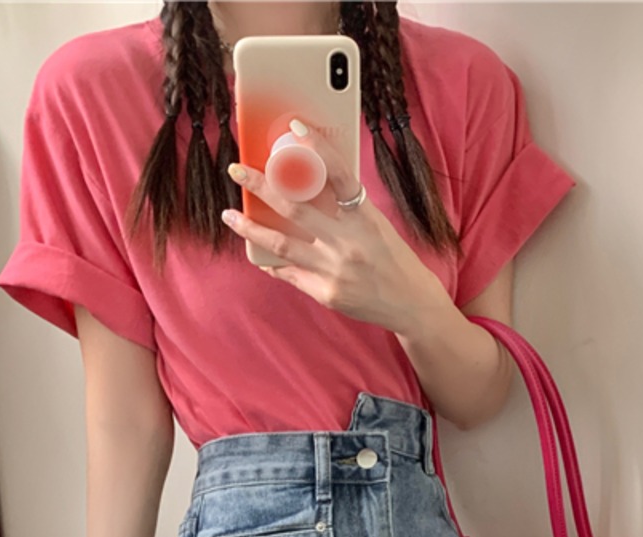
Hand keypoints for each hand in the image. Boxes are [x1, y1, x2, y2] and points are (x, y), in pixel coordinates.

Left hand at [222, 118, 449, 336]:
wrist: (411, 303)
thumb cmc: (393, 259)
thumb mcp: (376, 225)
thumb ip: (347, 209)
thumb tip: (310, 185)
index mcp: (365, 217)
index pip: (340, 174)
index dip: (318, 149)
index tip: (295, 128)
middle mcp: (349, 241)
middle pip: (295, 208)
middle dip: (261, 186)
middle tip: (238, 171)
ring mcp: (335, 269)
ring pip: (281, 243)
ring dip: (251, 227)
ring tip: (231, 215)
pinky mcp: (326, 292)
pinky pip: (289, 273)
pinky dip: (271, 262)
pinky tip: (257, 252)